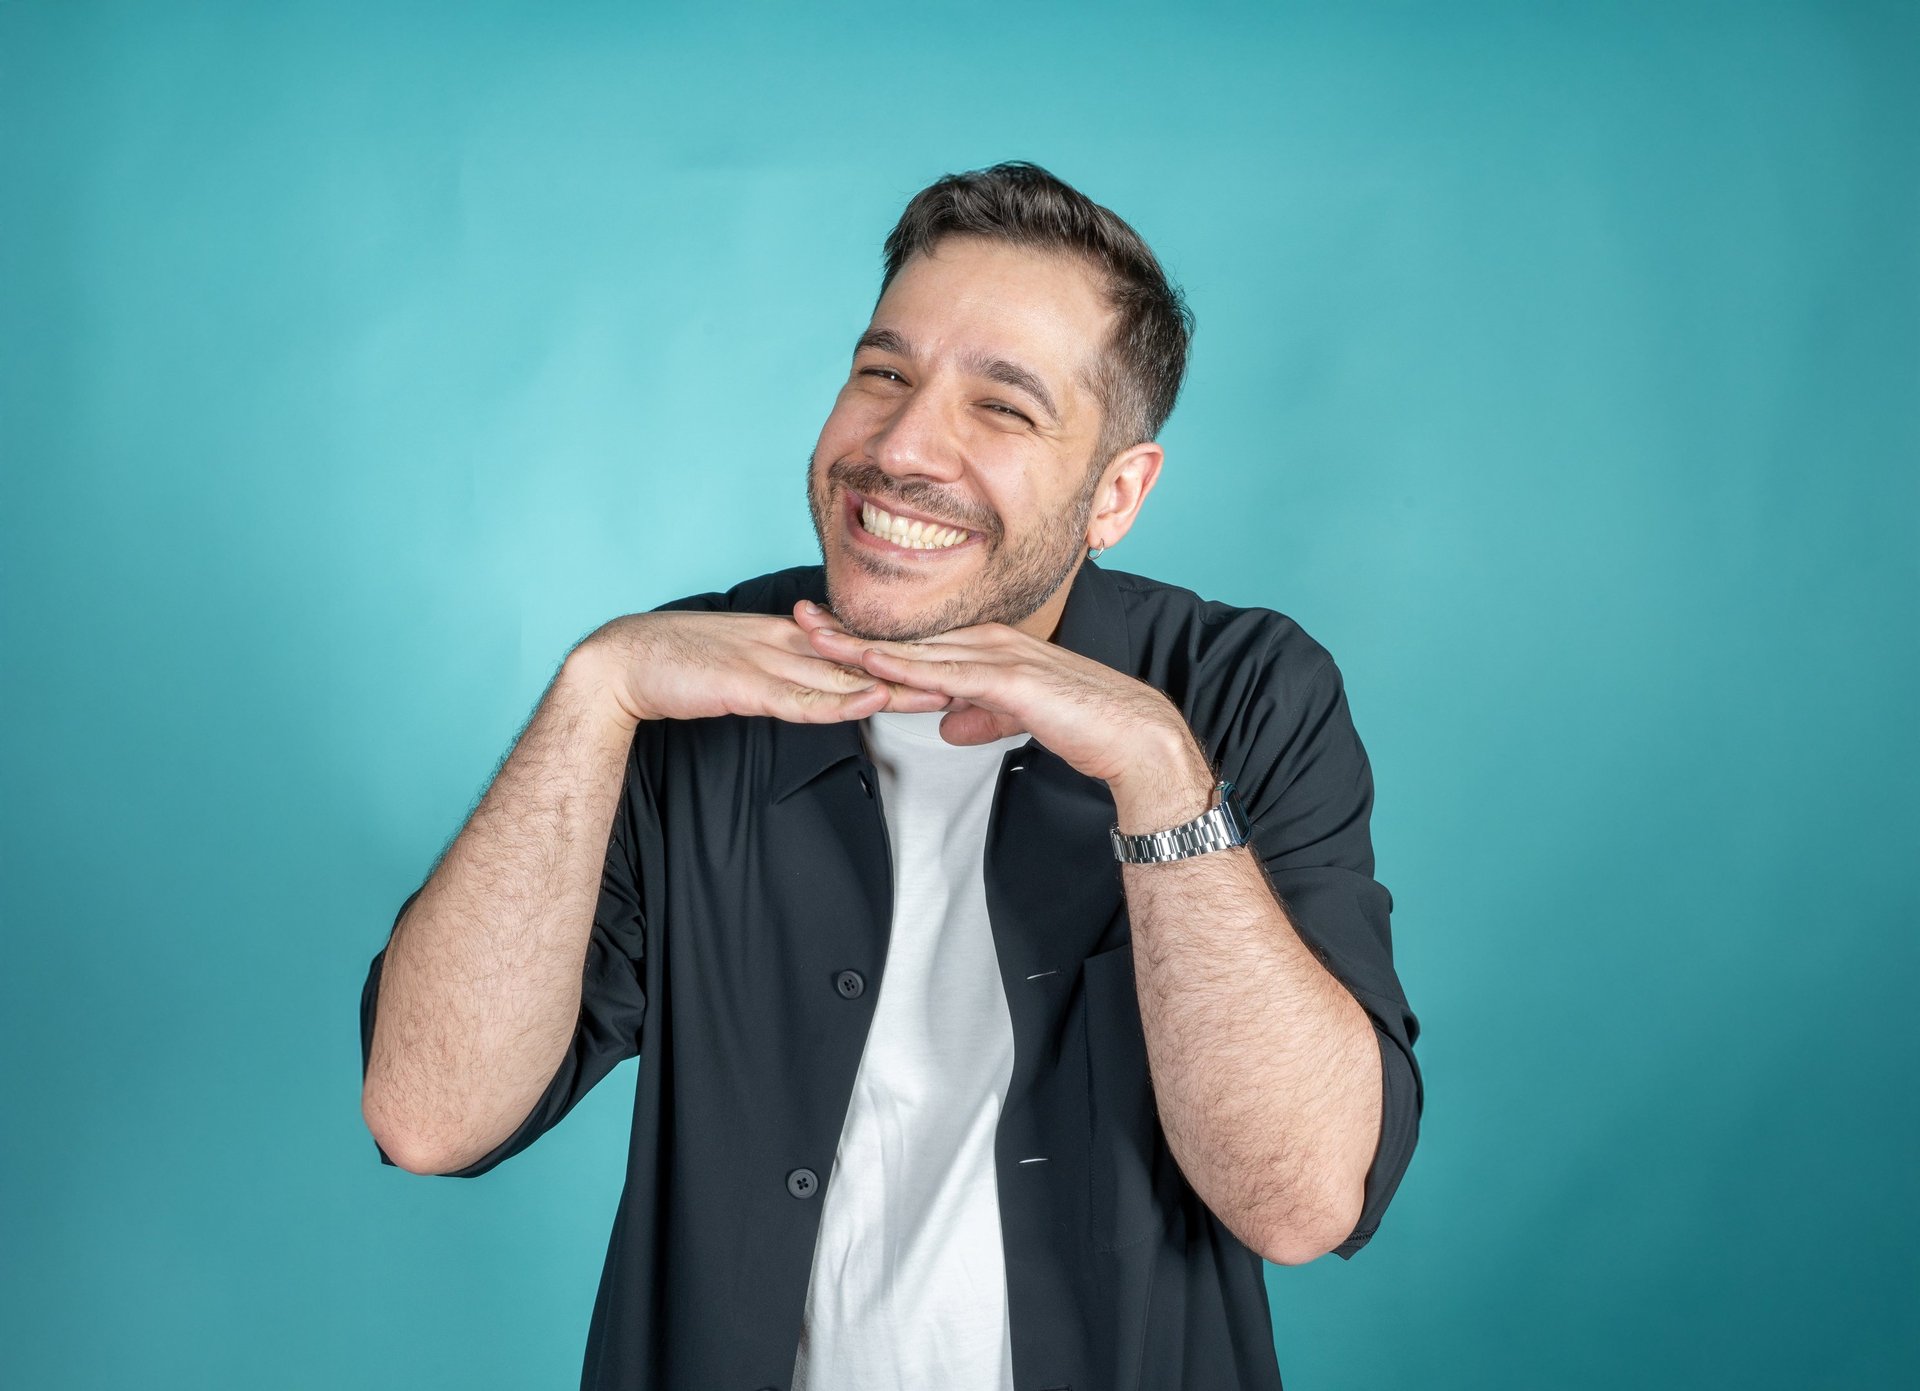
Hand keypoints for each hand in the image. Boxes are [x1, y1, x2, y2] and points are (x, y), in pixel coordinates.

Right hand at [573, 605, 956, 727]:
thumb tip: (823, 688)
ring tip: (942, 689)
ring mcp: (766, 662)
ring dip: (893, 683)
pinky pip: (798, 697)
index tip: (950, 662)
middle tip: (969, 674)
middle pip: (863, 657)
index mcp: (788, 637)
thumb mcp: (745, 669)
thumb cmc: (680, 667)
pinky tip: (869, 699)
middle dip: (917, 667)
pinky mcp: (744, 686)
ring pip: (841, 676)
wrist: (623, 662)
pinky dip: (837, 701)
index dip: (905, 654)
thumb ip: (784, 677)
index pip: (858, 646)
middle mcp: (785, 643)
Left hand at [792, 602, 1201, 788]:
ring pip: (917, 650)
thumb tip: (948, 726)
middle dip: (850, 629)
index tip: (826, 633)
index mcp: (989, 648)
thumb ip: (981, 716)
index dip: (869, 636)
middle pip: (906, 636)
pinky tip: (871, 662)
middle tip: (800, 618)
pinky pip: (946, 672)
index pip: (917, 642)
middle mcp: (989, 642)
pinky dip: (905, 666)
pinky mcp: (1009, 680)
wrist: (1131, 733)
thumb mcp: (1018, 720)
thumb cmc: (1084, 723)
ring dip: (864, 643)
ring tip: (816, 636)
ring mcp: (998, 656)